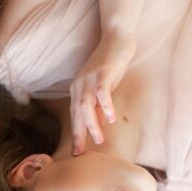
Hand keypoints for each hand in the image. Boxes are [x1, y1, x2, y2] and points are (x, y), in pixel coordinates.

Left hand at [69, 31, 136, 154]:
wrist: (117, 37)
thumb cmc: (111, 63)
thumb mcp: (103, 87)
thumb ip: (98, 103)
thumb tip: (99, 123)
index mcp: (78, 89)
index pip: (75, 116)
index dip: (76, 134)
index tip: (76, 152)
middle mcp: (80, 84)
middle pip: (76, 113)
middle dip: (78, 134)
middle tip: (79, 153)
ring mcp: (90, 77)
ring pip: (86, 104)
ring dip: (91, 124)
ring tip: (98, 140)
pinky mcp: (103, 71)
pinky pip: (102, 91)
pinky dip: (105, 105)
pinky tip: (110, 118)